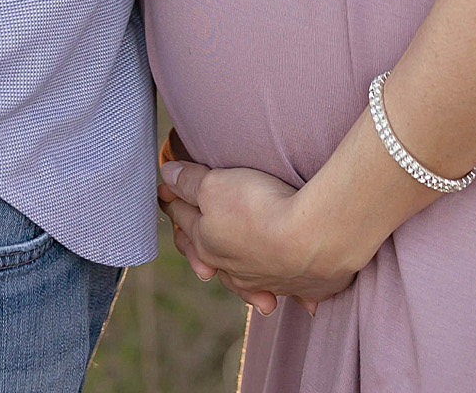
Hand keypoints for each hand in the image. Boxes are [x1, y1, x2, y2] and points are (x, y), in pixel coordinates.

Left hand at [158, 156, 361, 317]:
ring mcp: (266, 281)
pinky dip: (279, 292)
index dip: (174, 203)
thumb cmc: (257, 208)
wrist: (310, 238)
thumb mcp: (215, 184)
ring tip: (233, 282)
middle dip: (198, 250)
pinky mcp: (301, 286)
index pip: (184, 220)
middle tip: (192, 251)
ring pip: (243, 281)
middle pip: (209, 256)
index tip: (165, 193)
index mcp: (208, 243)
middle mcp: (233, 268)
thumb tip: (166, 175)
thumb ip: (190, 181)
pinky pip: (286, 291)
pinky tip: (279, 299)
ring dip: (237, 281)